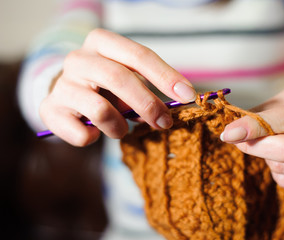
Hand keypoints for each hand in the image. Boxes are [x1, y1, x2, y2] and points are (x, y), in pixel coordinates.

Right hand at [40, 28, 195, 145]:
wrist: (66, 94)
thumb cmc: (105, 85)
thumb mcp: (127, 78)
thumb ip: (147, 87)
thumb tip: (173, 108)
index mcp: (102, 43)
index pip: (138, 55)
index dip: (165, 76)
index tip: (187, 95)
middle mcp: (79, 59)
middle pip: (118, 78)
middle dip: (147, 104)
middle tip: (164, 123)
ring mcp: (62, 84)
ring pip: (100, 109)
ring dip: (120, 127)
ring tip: (122, 129)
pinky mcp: (50, 110)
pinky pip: (82, 134)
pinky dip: (95, 139)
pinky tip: (94, 133)